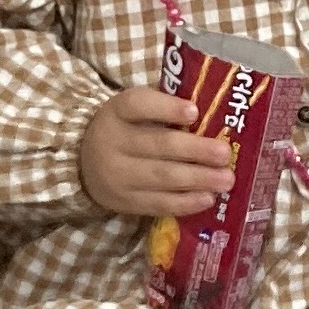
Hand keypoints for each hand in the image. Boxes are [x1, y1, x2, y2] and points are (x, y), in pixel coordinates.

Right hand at [81, 85, 234, 220]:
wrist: (82, 162)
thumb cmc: (123, 130)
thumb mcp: (132, 111)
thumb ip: (162, 109)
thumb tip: (210, 117)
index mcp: (117, 112)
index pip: (138, 105)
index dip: (166, 108)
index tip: (194, 112)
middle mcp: (113, 142)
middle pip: (158, 145)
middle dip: (196, 150)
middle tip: (224, 153)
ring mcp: (117, 176)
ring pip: (162, 177)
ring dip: (198, 179)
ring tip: (226, 180)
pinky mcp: (124, 202)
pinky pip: (158, 203)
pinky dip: (185, 202)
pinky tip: (207, 198)